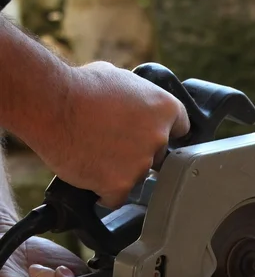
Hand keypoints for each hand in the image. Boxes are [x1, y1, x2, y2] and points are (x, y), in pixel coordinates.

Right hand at [30, 61, 189, 208]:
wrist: (52, 104)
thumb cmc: (80, 86)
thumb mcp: (121, 79)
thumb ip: (138, 97)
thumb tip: (135, 103)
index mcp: (165, 108)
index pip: (180, 128)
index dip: (164, 132)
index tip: (151, 136)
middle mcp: (159, 137)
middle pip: (158, 155)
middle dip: (140, 153)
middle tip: (115, 146)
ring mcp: (141, 163)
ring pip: (137, 177)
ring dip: (121, 173)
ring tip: (96, 156)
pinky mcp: (120, 184)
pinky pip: (117, 197)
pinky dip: (105, 192)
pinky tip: (93, 178)